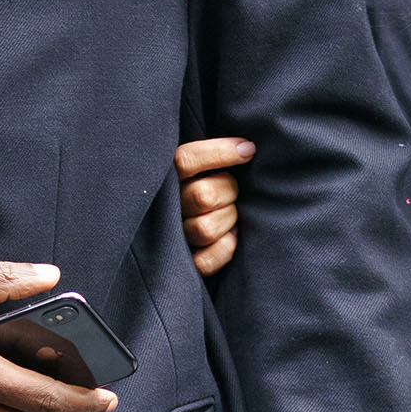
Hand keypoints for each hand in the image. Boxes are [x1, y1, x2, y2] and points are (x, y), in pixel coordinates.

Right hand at [175, 136, 252, 277]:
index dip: (220, 153)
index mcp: (165, 176)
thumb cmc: (206, 185)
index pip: (185, 160)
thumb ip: (212, 154)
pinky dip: (225, 247)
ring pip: (206, 229)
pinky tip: (228, 235)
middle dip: (228, 190)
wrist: (190, 233)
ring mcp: (172, 236)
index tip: (247, 150)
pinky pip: (206, 260)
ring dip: (227, 219)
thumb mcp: (202, 164)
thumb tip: (247, 148)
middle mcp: (163, 206)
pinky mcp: (184, 263)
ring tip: (228, 212)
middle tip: (231, 189)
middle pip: (203, 196)